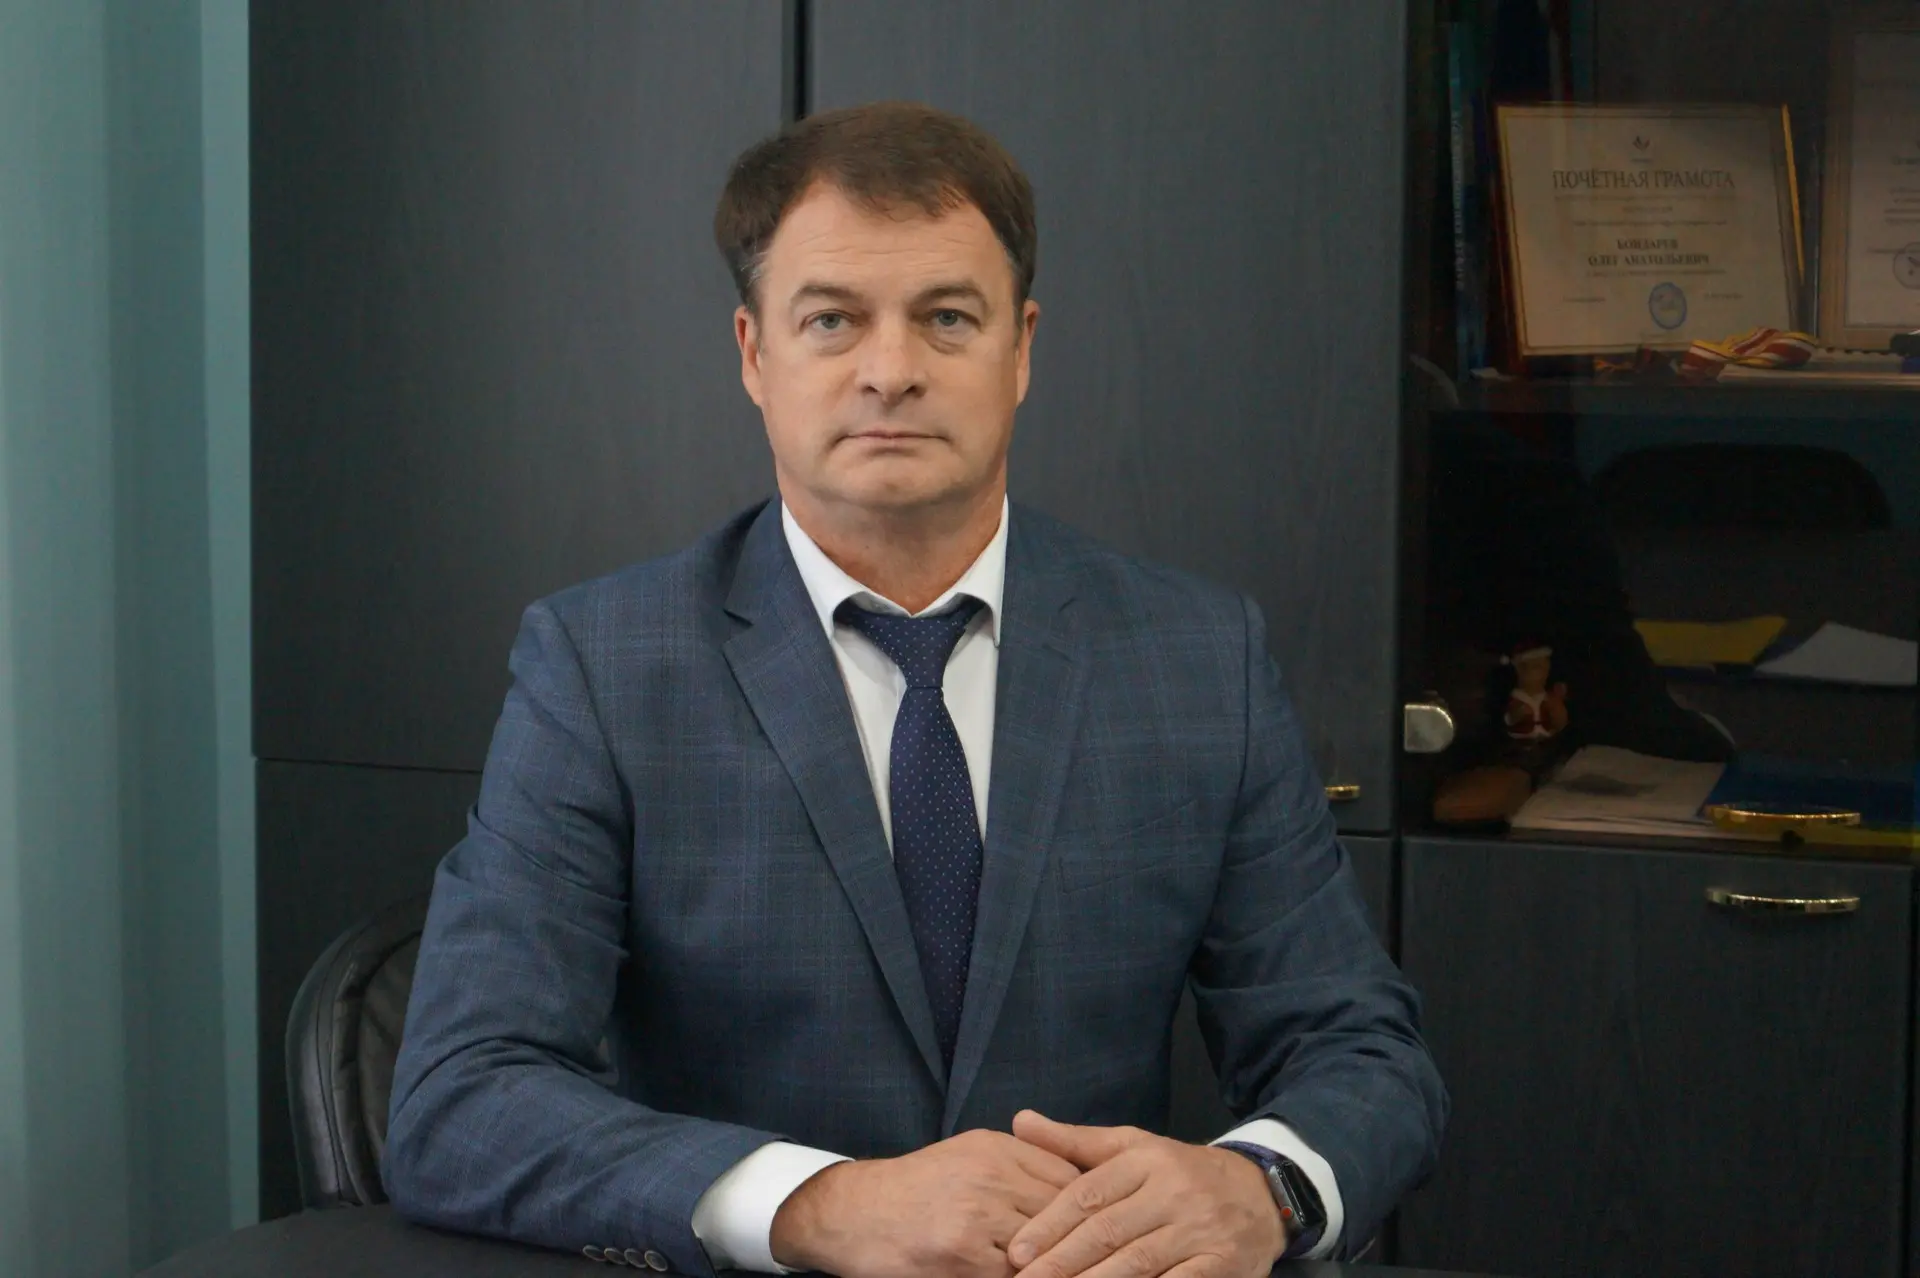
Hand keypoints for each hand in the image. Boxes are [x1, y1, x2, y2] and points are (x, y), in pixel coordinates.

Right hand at [770, 1128, 1081, 1277]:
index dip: (1089, 1209)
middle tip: (1098, 1259)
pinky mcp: (963, 1258)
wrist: (854, 1214)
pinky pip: (1014, 1277)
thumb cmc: (915, 1188)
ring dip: (1056, 1266)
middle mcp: (991, 1177)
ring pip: (1042, 1250)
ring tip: (1071, 1272)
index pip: (1069, 1179)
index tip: (1104, 1227)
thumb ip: (1020, 1163)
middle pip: (1062, 1214)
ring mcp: (977, 1219)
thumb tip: (1077, 1187)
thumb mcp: (968, 1154)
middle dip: (1078, 1241)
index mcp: (996, 1149)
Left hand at [1005, 1111, 1285, 1277]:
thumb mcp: (1133, 1147)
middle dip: (1062, 1261)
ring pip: (1137, 1261)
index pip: (1089, 1194)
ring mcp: (1199, 1229)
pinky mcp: (1221, 1262)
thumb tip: (1020, 1121)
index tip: (1019, 1251)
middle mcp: (1172, 1191)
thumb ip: (1076, 1142)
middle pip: (1107, 1231)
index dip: (1051, 1224)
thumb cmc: (1181, 1172)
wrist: (1261, 1192)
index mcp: (1146, 1160)